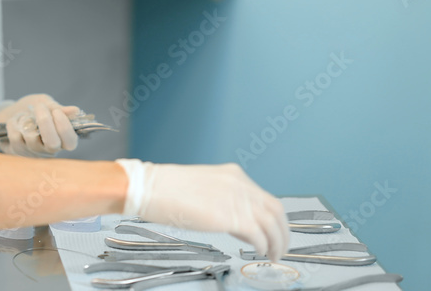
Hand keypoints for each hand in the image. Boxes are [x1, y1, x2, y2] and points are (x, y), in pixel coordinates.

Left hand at [0, 94, 80, 156]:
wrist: (10, 112)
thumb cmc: (32, 109)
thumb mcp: (46, 103)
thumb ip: (58, 108)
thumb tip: (76, 111)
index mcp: (62, 139)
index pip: (70, 142)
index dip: (65, 127)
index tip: (56, 111)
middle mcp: (49, 149)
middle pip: (52, 143)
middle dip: (45, 122)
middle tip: (40, 107)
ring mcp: (33, 152)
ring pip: (31, 138)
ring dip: (26, 119)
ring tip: (25, 114)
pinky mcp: (18, 152)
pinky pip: (16, 137)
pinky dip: (14, 123)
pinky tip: (16, 120)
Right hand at [117, 160, 289, 261]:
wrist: (148, 187)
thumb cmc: (164, 189)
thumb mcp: (201, 188)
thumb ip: (222, 200)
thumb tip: (234, 221)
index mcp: (233, 175)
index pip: (265, 198)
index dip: (273, 219)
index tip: (272, 231)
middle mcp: (239, 184)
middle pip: (276, 210)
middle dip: (282, 232)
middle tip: (280, 247)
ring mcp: (236, 199)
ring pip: (272, 224)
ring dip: (276, 242)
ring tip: (273, 255)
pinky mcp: (230, 216)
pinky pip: (257, 235)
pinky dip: (263, 246)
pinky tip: (259, 252)